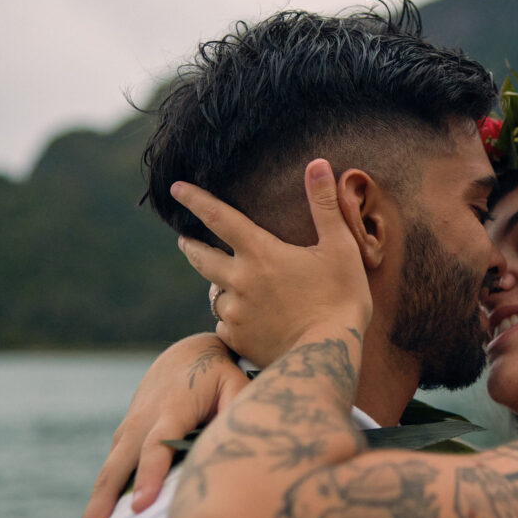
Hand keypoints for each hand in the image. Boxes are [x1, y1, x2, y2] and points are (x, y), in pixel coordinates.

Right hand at [71, 333, 247, 517]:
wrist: (186, 355)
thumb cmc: (217, 374)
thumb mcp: (234, 382)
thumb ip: (237, 407)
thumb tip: (236, 441)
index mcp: (171, 409)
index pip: (156, 446)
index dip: (149, 475)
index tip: (140, 506)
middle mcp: (142, 422)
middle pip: (117, 468)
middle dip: (103, 508)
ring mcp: (128, 431)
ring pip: (107, 475)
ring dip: (93, 511)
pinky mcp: (124, 439)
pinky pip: (109, 473)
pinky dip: (99, 501)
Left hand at [172, 159, 371, 366]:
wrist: (329, 354)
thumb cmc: (340, 297)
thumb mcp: (340, 246)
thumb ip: (324, 204)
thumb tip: (318, 163)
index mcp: (260, 253)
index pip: (218, 217)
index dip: (195, 200)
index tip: (177, 188)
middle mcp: (239, 281)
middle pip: (200, 257)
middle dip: (190, 244)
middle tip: (185, 240)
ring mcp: (235, 313)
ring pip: (216, 294)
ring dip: (220, 286)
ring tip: (230, 287)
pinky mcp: (238, 340)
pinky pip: (225, 326)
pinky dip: (233, 320)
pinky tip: (248, 322)